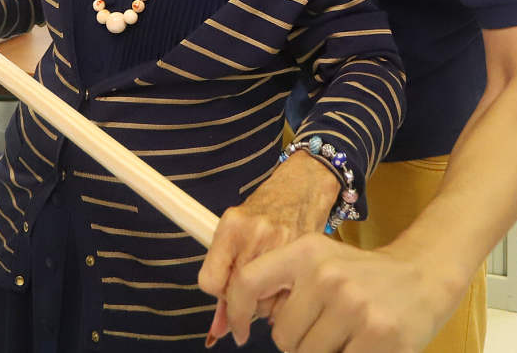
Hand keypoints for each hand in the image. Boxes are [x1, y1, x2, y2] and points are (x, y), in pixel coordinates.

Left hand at [199, 153, 339, 344]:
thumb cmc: (264, 210)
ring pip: (265, 303)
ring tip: (274, 281)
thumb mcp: (235, 232)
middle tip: (255, 286)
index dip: (219, 293)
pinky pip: (288, 298)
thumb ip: (223, 275)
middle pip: (240, 295)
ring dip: (267, 303)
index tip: (228, 291)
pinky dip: (286, 300)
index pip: (211, 282)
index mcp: (231, 227)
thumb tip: (218, 330)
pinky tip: (289, 283)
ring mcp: (283, 243)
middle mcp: (255, 234)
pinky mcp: (305, 253)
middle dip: (245, 300)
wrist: (301, 186)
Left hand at [219, 237, 454, 352]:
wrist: (425, 274)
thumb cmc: (365, 276)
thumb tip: (246, 321)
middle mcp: (327, 275)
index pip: (249, 282)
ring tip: (348, 335)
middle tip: (329, 328)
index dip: (236, 313)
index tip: (241, 333)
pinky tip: (364, 345)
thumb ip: (286, 286)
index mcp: (306, 251)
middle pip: (282, 337)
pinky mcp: (379, 334)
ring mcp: (355, 306)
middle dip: (300, 343)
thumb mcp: (322, 262)